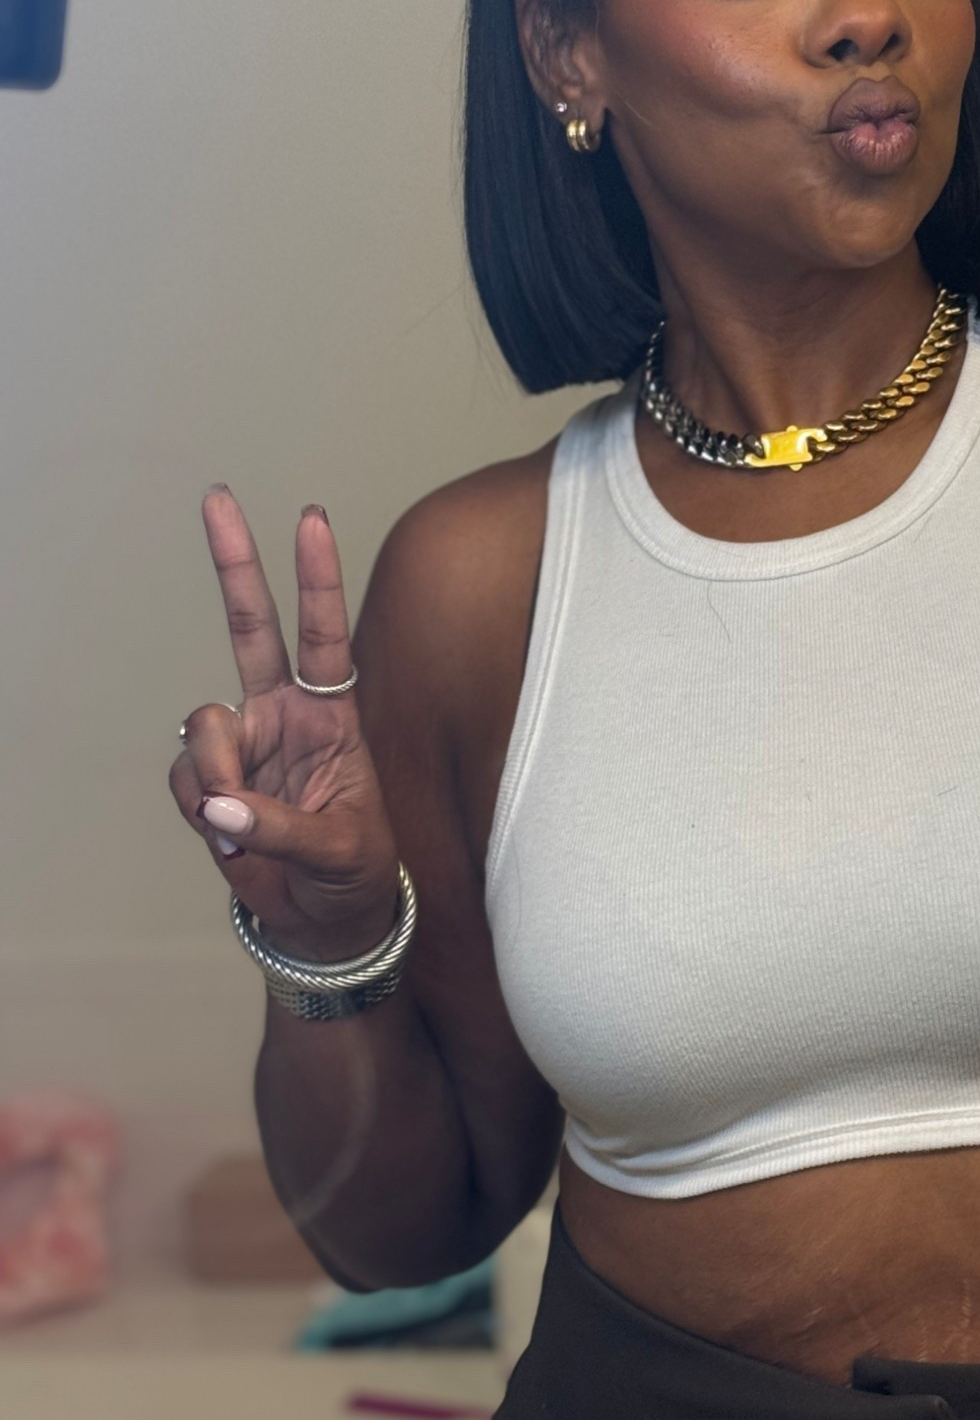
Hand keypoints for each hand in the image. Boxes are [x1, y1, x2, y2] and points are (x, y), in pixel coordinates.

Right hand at [167, 488, 400, 961]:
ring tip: (243, 824)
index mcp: (333, 715)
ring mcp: (241, 744)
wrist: (324, 921)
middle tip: (218, 497)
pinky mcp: (208, 781)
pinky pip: (187, 778)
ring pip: (204, 726)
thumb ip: (282, 828)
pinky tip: (227, 833)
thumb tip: (219, 809)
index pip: (325, 635)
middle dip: (236, 562)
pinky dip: (202, 808)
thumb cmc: (353, 873)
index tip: (311, 517)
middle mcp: (283, 714)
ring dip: (217, 774)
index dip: (317, 578)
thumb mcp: (341, 852)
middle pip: (252, 625)